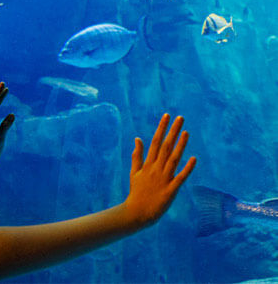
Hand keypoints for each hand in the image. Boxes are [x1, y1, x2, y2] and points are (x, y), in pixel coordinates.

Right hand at [123, 113, 195, 228]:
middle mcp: (156, 169)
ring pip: (173, 159)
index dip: (162, 128)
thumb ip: (137, 155)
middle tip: (180, 118)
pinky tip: (193, 159)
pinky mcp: (171, 191)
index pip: (156, 141)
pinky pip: (180, 178)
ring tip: (187, 132)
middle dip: (173, 131)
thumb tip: (138, 138)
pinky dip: (187, 168)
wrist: (137, 213)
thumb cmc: (136, 192)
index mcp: (148, 164)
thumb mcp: (134, 172)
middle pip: (166, 146)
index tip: (167, 115)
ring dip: (181, 145)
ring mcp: (164, 179)